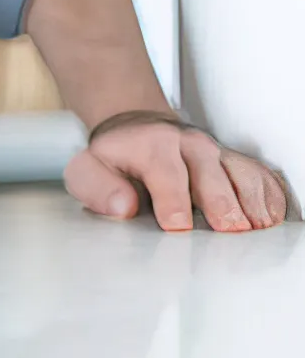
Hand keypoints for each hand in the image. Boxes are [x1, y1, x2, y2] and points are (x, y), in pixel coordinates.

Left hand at [64, 111, 289, 231]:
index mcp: (153, 145)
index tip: (177, 226)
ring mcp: (215, 152)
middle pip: (211, 173)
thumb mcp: (87, 168)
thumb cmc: (113, 157)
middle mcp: (189, 145)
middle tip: (231, 229)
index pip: (166, 174)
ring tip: (258, 227)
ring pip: (240, 173)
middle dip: (222, 202)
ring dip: (251, 200)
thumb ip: (97, 189)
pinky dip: (268, 194)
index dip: (172, 201)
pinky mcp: (232, 161)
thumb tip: (122, 207)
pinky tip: (271, 217)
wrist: (136, 128)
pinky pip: (258, 174)